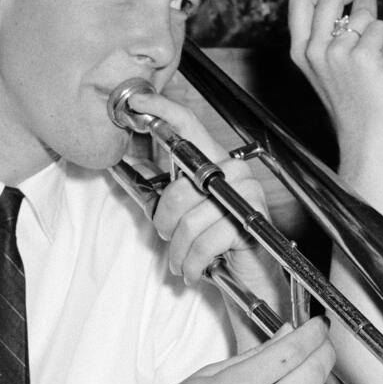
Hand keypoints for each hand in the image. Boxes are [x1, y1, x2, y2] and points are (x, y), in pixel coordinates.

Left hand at [123, 87, 285, 313]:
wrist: (251, 281)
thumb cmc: (219, 246)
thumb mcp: (183, 214)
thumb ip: (161, 188)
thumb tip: (131, 160)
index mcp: (217, 164)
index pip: (189, 126)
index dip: (162, 110)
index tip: (135, 102)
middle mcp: (234, 173)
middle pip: (178, 190)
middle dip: (165, 223)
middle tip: (171, 239)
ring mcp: (246, 196)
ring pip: (188, 222)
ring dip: (179, 251)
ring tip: (184, 260)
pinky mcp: (249, 224)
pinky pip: (204, 244)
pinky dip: (193, 265)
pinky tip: (195, 271)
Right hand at [287, 0, 382, 154]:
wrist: (367, 138)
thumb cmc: (355, 104)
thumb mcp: (334, 65)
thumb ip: (339, 31)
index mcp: (301, 52)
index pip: (300, 2)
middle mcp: (314, 50)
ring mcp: (337, 52)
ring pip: (362, 14)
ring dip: (376, 29)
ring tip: (379, 56)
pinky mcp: (363, 55)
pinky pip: (380, 28)